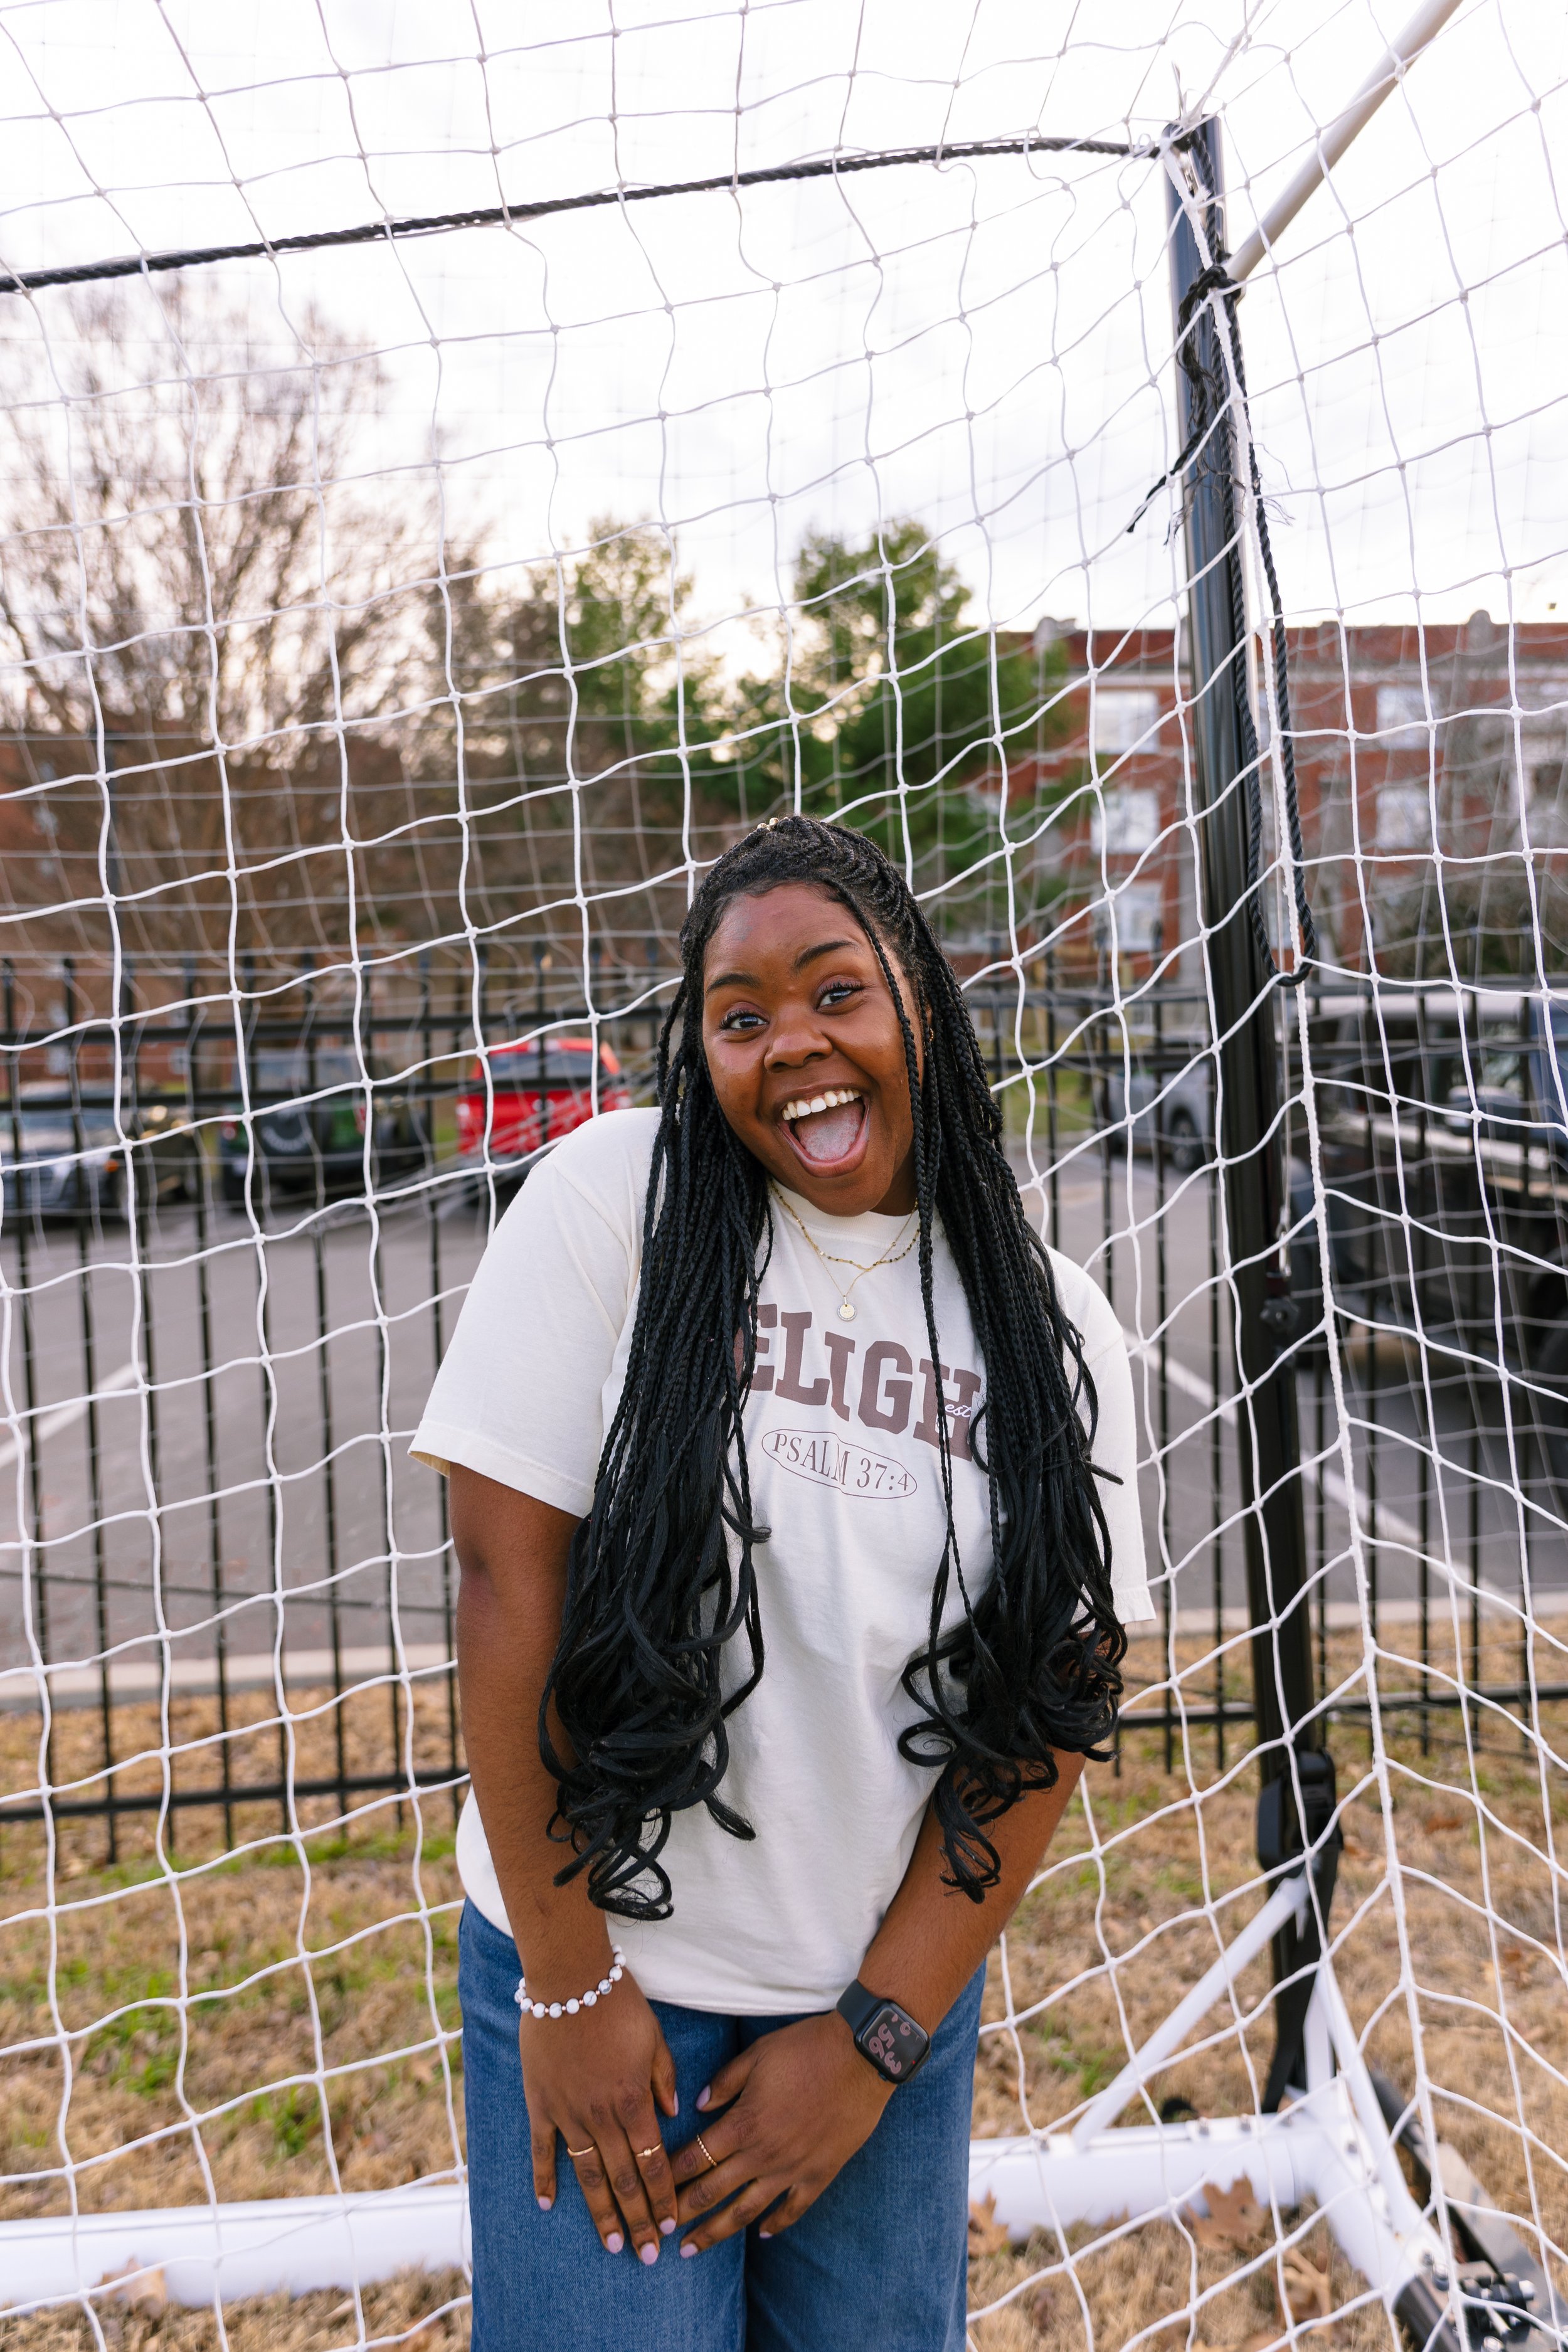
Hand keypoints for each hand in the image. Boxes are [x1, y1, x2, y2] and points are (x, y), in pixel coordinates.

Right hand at [523, 1973, 680, 2263]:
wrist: (569, 1978)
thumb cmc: (618, 2002)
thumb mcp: (654, 2037)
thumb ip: (664, 2078)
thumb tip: (673, 2114)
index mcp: (633, 2100)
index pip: (652, 2162)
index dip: (662, 2197)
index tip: (671, 2227)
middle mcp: (601, 2115)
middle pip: (623, 2179)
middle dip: (638, 2220)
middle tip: (646, 2256)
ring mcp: (567, 2113)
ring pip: (587, 2175)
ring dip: (601, 2213)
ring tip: (612, 2245)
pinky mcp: (540, 2103)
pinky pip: (542, 2149)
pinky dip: (544, 2179)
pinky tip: (546, 2206)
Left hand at [670, 2012, 892, 2253]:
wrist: (860, 2057)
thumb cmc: (806, 2048)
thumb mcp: (757, 2054)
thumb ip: (725, 2082)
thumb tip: (699, 2105)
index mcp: (743, 2122)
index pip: (696, 2157)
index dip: (670, 2175)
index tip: (652, 2190)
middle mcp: (762, 2154)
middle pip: (712, 2191)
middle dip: (682, 2213)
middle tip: (660, 2231)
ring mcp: (792, 2169)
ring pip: (746, 2211)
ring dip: (716, 2231)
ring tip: (694, 2249)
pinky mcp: (819, 2174)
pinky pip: (792, 2210)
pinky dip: (775, 2225)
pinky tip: (761, 2235)